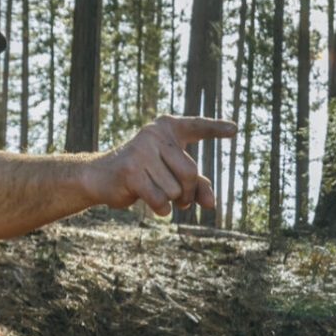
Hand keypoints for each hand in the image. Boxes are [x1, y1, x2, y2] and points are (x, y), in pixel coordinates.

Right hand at [90, 115, 236, 215]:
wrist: (101, 177)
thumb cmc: (143, 173)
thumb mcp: (172, 176)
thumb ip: (197, 186)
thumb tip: (213, 204)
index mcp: (167, 128)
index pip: (197, 126)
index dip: (215, 128)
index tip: (235, 129)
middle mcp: (155, 134)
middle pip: (189, 173)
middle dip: (187, 193)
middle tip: (180, 198)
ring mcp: (141, 150)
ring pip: (174, 190)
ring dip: (170, 201)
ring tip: (155, 192)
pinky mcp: (131, 171)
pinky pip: (160, 200)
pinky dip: (160, 208)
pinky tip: (149, 200)